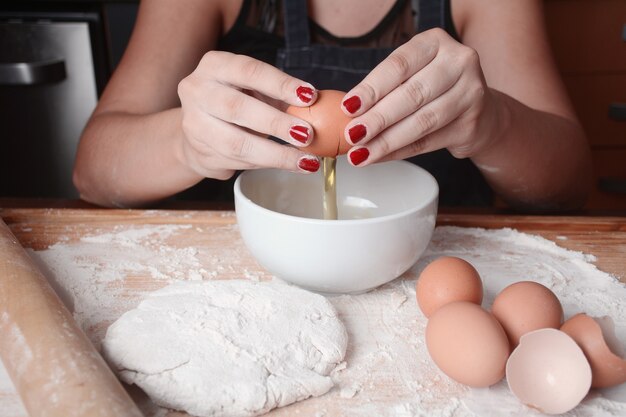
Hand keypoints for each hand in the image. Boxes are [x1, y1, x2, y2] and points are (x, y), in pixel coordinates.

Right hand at [177, 51, 321, 178]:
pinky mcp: (200, 153)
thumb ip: (281, 95)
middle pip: (237, 107)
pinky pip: (239, 162)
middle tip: (307, 134)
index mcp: (214, 65)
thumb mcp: (253, 89)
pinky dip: (269, 164)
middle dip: (275, 122)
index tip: (309, 96)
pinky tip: (291, 165)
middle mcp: (197, 91)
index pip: (249, 70)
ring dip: (276, 154)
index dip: (280, 84)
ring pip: (236, 143)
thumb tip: (322, 105)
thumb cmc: (236, 103)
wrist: (199, 132)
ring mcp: (194, 124)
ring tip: (305, 160)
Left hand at [340, 28, 503, 165]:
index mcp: (435, 42)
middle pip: (411, 94)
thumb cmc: (434, 89)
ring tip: (361, 152)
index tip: (348, 107)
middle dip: (377, 118)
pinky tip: (379, 156)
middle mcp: (459, 62)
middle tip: (352, 134)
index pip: (399, 65)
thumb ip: (386, 89)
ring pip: (421, 122)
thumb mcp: (412, 75)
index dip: (371, 88)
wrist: (480, 111)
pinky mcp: (471, 124)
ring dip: (386, 140)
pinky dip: (399, 152)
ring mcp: (470, 93)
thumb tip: (349, 114)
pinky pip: (427, 142)